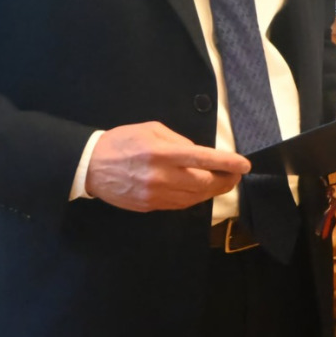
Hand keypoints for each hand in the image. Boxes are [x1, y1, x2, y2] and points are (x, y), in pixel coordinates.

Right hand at [85, 122, 248, 212]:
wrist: (90, 167)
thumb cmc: (122, 142)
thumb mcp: (152, 130)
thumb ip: (179, 141)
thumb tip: (201, 154)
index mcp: (162, 152)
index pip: (203, 159)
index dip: (228, 163)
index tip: (245, 165)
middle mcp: (161, 176)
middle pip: (205, 183)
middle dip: (226, 179)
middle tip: (236, 174)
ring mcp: (155, 194)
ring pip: (196, 197)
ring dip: (213, 190)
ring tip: (222, 181)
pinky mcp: (150, 206)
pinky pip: (181, 204)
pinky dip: (196, 197)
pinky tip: (201, 190)